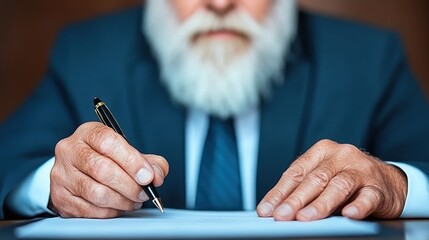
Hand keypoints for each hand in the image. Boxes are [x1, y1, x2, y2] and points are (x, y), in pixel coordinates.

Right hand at [51, 122, 168, 217]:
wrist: (78, 172)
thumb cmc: (107, 159)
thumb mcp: (128, 153)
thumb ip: (149, 162)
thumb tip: (157, 176)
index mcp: (88, 133)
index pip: (108, 142)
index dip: (131, 160)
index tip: (148, 176)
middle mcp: (69, 150)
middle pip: (102, 169)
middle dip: (130, 185)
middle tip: (144, 193)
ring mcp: (61, 174)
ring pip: (96, 192)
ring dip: (122, 201)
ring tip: (134, 201)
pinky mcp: (60, 197)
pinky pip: (89, 210)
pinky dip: (110, 212)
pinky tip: (118, 207)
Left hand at [256, 139, 406, 220]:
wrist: (389, 182)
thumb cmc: (347, 178)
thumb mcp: (323, 177)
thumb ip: (302, 189)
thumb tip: (274, 209)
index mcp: (322, 151)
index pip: (296, 172)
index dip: (279, 192)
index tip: (266, 210)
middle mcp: (341, 156)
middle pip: (315, 179)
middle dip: (295, 200)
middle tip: (282, 216)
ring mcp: (361, 170)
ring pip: (338, 186)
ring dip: (320, 204)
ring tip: (306, 218)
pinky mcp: (378, 188)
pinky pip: (368, 197)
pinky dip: (358, 206)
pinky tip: (349, 214)